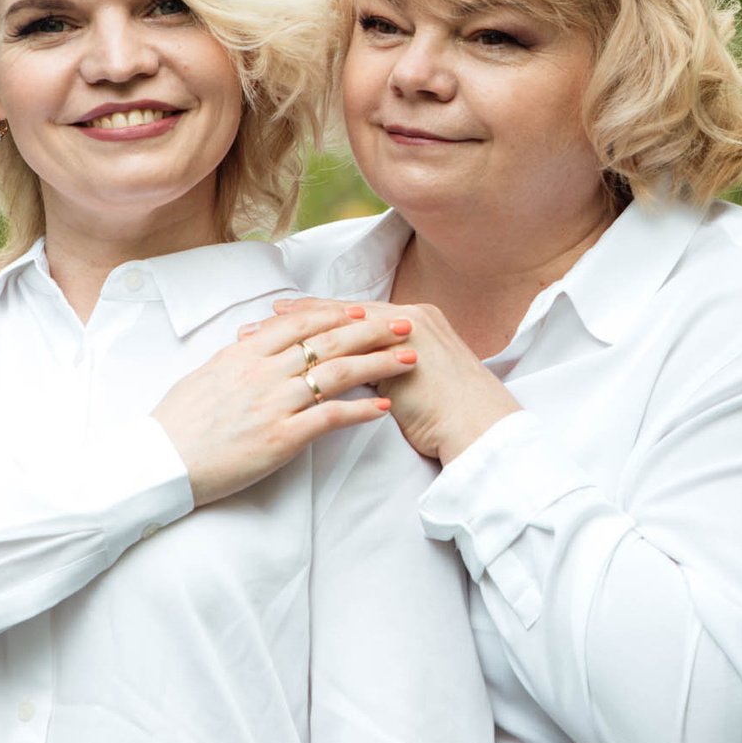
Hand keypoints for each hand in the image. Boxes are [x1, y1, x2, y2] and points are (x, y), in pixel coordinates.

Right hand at [155, 303, 418, 505]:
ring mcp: (272, 404)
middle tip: (405, 324)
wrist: (156, 465)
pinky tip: (385, 407)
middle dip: (372, 330)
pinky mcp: (280, 439)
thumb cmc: (176, 424)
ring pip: (337, 374)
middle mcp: (261, 372)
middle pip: (328, 341)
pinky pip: (330, 418)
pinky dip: (362, 410)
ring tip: (409, 359)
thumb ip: (237, 357)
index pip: (300, 323)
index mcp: (242, 353)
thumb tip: (254, 341)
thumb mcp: (205, 376)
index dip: (337, 314)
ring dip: (379, 363)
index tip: (365, 309)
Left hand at [271, 297, 519, 465]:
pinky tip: (285, 362)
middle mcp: (414, 317)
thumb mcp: (420, 382)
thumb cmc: (454, 416)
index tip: (278, 317)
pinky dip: (315, 354)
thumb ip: (392, 367)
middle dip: (297, 317)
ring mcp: (412, 332)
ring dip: (298, 332)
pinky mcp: (408, 354)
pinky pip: (351, 350)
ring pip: (341, 326)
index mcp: (418, 318)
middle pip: (343, 313)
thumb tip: (360, 371)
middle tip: (256, 321)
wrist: (485, 430)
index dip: (315, 314)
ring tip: (259, 338)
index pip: (354, 313)